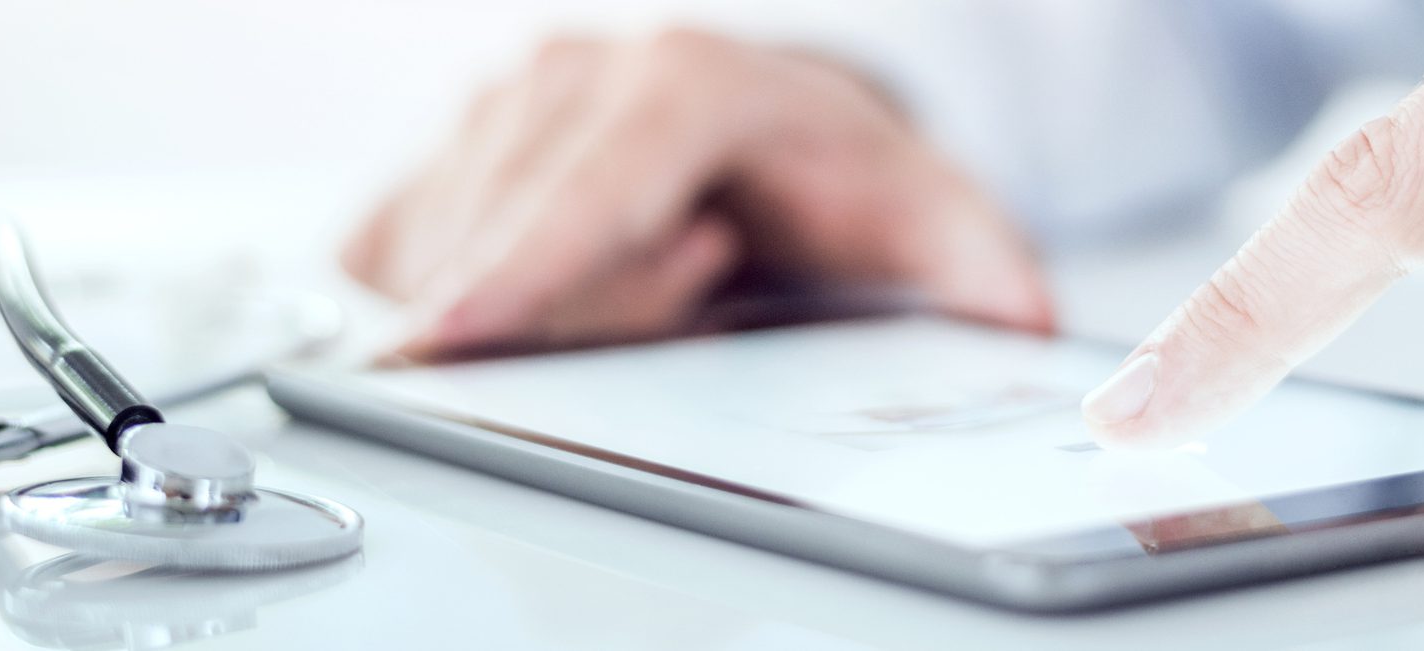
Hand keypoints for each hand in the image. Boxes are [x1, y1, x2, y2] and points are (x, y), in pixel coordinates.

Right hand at [343, 29, 1048, 358]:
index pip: (594, 176)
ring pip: (451, 260)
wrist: (768, 126)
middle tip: (698, 286)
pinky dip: (472, 307)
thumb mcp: (922, 208)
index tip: (459, 335)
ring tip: (667, 269)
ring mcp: (495, 109)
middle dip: (577, 318)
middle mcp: (575, 72)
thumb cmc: (830, 171)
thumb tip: (1019, 318)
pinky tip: (560, 284)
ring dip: (535, 315)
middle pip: (515, 241)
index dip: (531, 262)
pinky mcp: (438, 158)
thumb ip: (975, 260)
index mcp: (688, 77)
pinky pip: (405, 264)